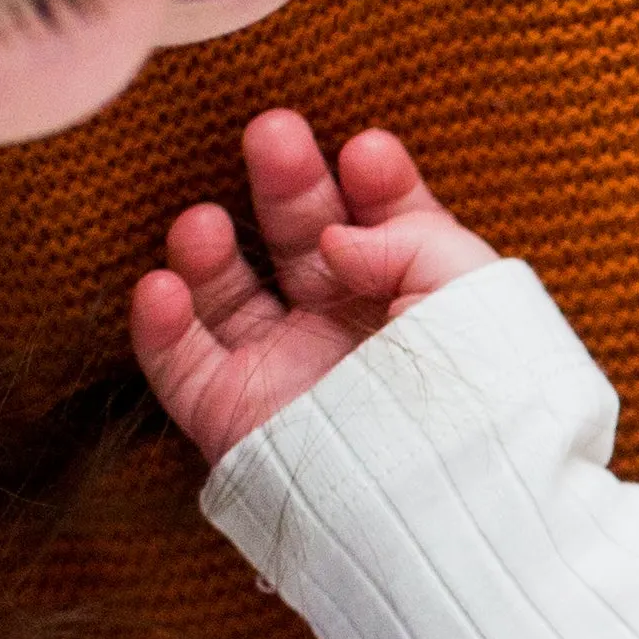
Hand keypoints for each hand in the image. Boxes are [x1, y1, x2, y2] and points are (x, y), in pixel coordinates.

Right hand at [130, 109, 502, 461]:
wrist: (450, 503)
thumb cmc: (477, 393)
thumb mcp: (470, 292)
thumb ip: (412, 238)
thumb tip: (338, 236)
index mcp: (412, 296)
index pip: (383, 222)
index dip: (373, 181)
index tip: (365, 153)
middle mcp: (345, 326)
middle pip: (301, 238)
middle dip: (286, 184)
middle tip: (273, 134)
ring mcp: (287, 369)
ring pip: (229, 293)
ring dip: (207, 250)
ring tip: (204, 221)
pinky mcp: (236, 415)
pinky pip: (181, 366)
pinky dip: (161, 327)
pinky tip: (162, 285)